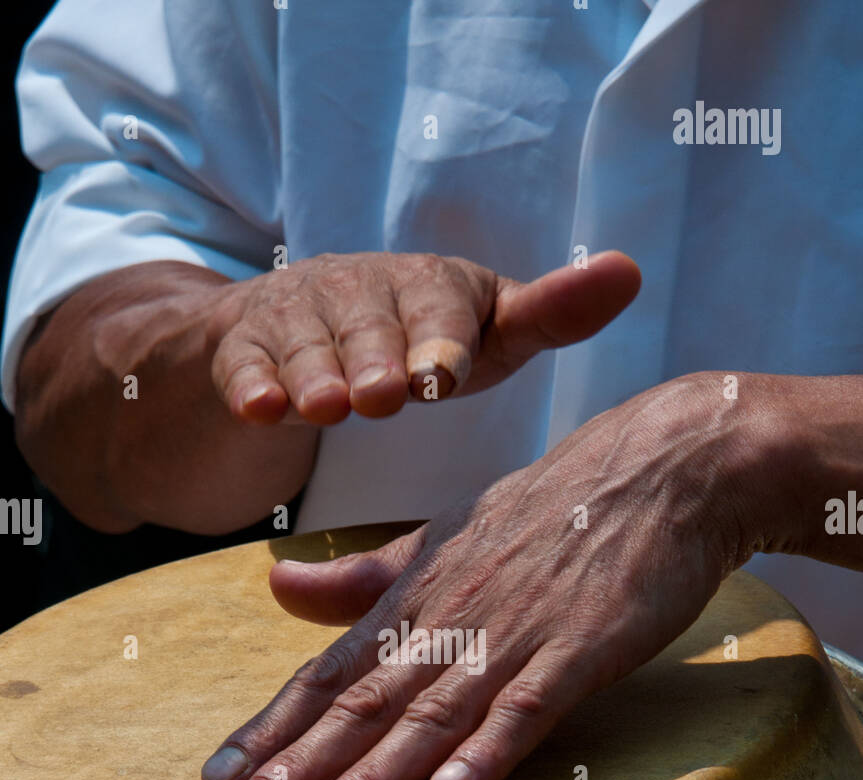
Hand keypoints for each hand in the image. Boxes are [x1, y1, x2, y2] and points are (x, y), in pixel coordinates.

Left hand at [202, 373, 768, 779]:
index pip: (329, 674)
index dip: (271, 729)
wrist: (661, 469)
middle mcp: (451, 618)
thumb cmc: (549, 512)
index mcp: (416, 598)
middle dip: (297, 767)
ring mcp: (516, 633)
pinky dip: (491, 748)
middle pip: (364, 703)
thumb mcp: (444, 539)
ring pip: (434, 713)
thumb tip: (277, 585)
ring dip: (376, 773)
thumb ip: (365, 578)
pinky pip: (531, 705)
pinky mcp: (583, 648)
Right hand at [209, 249, 639, 424]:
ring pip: (308, 346)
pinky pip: (246, 364)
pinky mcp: (244, 346)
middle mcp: (360, 289)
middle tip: (386, 396)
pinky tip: (261, 409)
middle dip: (378, 359)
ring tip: (326, 407)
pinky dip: (251, 384)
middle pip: (370, 326)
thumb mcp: (485, 332)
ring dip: (316, 375)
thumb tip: (630, 271)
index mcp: (429, 285)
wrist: (294, 329)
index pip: (440, 307)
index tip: (445, 375)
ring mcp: (298, 315)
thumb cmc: (416, 341)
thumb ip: (549, 315)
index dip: (442, 340)